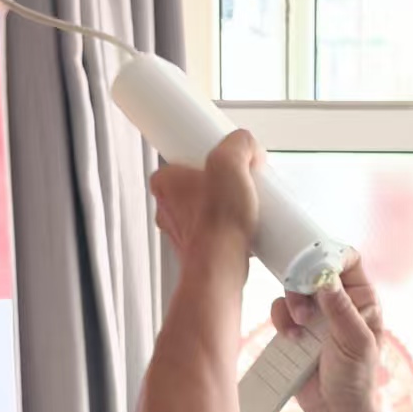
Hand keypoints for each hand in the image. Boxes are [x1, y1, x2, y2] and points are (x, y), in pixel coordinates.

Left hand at [150, 129, 259, 260]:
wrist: (220, 268)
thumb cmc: (217, 222)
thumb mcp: (231, 162)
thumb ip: (239, 143)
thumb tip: (247, 144)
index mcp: (165, 181)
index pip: (186, 159)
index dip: (211, 159)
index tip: (228, 161)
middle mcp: (167, 207)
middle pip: (201, 183)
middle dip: (223, 183)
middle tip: (241, 183)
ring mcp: (182, 231)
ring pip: (208, 208)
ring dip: (228, 207)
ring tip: (247, 206)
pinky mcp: (198, 250)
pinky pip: (217, 231)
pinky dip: (231, 229)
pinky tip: (247, 227)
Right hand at [272, 252, 381, 411]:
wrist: (333, 410)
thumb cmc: (355, 378)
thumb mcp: (354, 342)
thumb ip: (341, 308)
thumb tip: (325, 275)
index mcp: (362, 298)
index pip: (348, 260)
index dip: (330, 256)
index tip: (313, 268)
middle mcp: (339, 301)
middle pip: (314, 269)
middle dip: (302, 284)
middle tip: (302, 307)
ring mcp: (316, 314)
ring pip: (294, 288)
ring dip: (290, 304)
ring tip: (298, 329)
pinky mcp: (296, 328)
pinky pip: (281, 310)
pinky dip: (281, 320)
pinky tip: (291, 338)